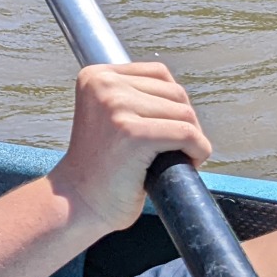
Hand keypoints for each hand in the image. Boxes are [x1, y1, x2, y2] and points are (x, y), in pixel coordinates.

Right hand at [52, 63, 211, 230]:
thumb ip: (133, 96)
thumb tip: (180, 94)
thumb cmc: (99, 166)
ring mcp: (117, 108)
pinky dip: (198, 151)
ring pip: (185, 113)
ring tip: (175, 157)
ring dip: (192, 138)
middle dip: (184, 122)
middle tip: (172, 149)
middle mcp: (103, 85)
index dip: (171, 104)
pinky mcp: (133, 133)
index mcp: (95, 76)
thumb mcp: (107, 115)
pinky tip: (189, 163)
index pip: (159, 73)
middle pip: (175, 92)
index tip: (163, 130)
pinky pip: (187, 134)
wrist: (78, 202)